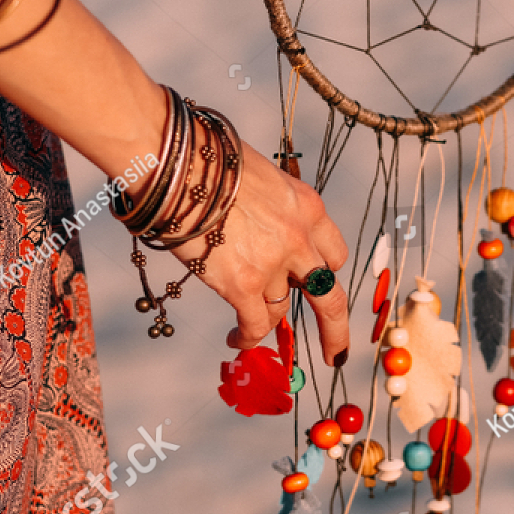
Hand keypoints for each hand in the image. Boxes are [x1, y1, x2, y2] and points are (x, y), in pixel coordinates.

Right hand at [169, 142, 349, 366]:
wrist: (178, 164)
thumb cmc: (209, 161)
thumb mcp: (261, 177)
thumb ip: (272, 208)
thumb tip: (260, 223)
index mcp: (307, 208)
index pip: (332, 252)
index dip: (323, 271)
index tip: (317, 283)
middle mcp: (299, 239)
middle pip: (330, 295)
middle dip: (335, 328)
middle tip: (335, 352)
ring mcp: (273, 264)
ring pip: (279, 308)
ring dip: (264, 320)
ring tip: (243, 328)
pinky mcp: (242, 285)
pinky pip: (255, 325)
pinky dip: (246, 337)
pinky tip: (235, 340)